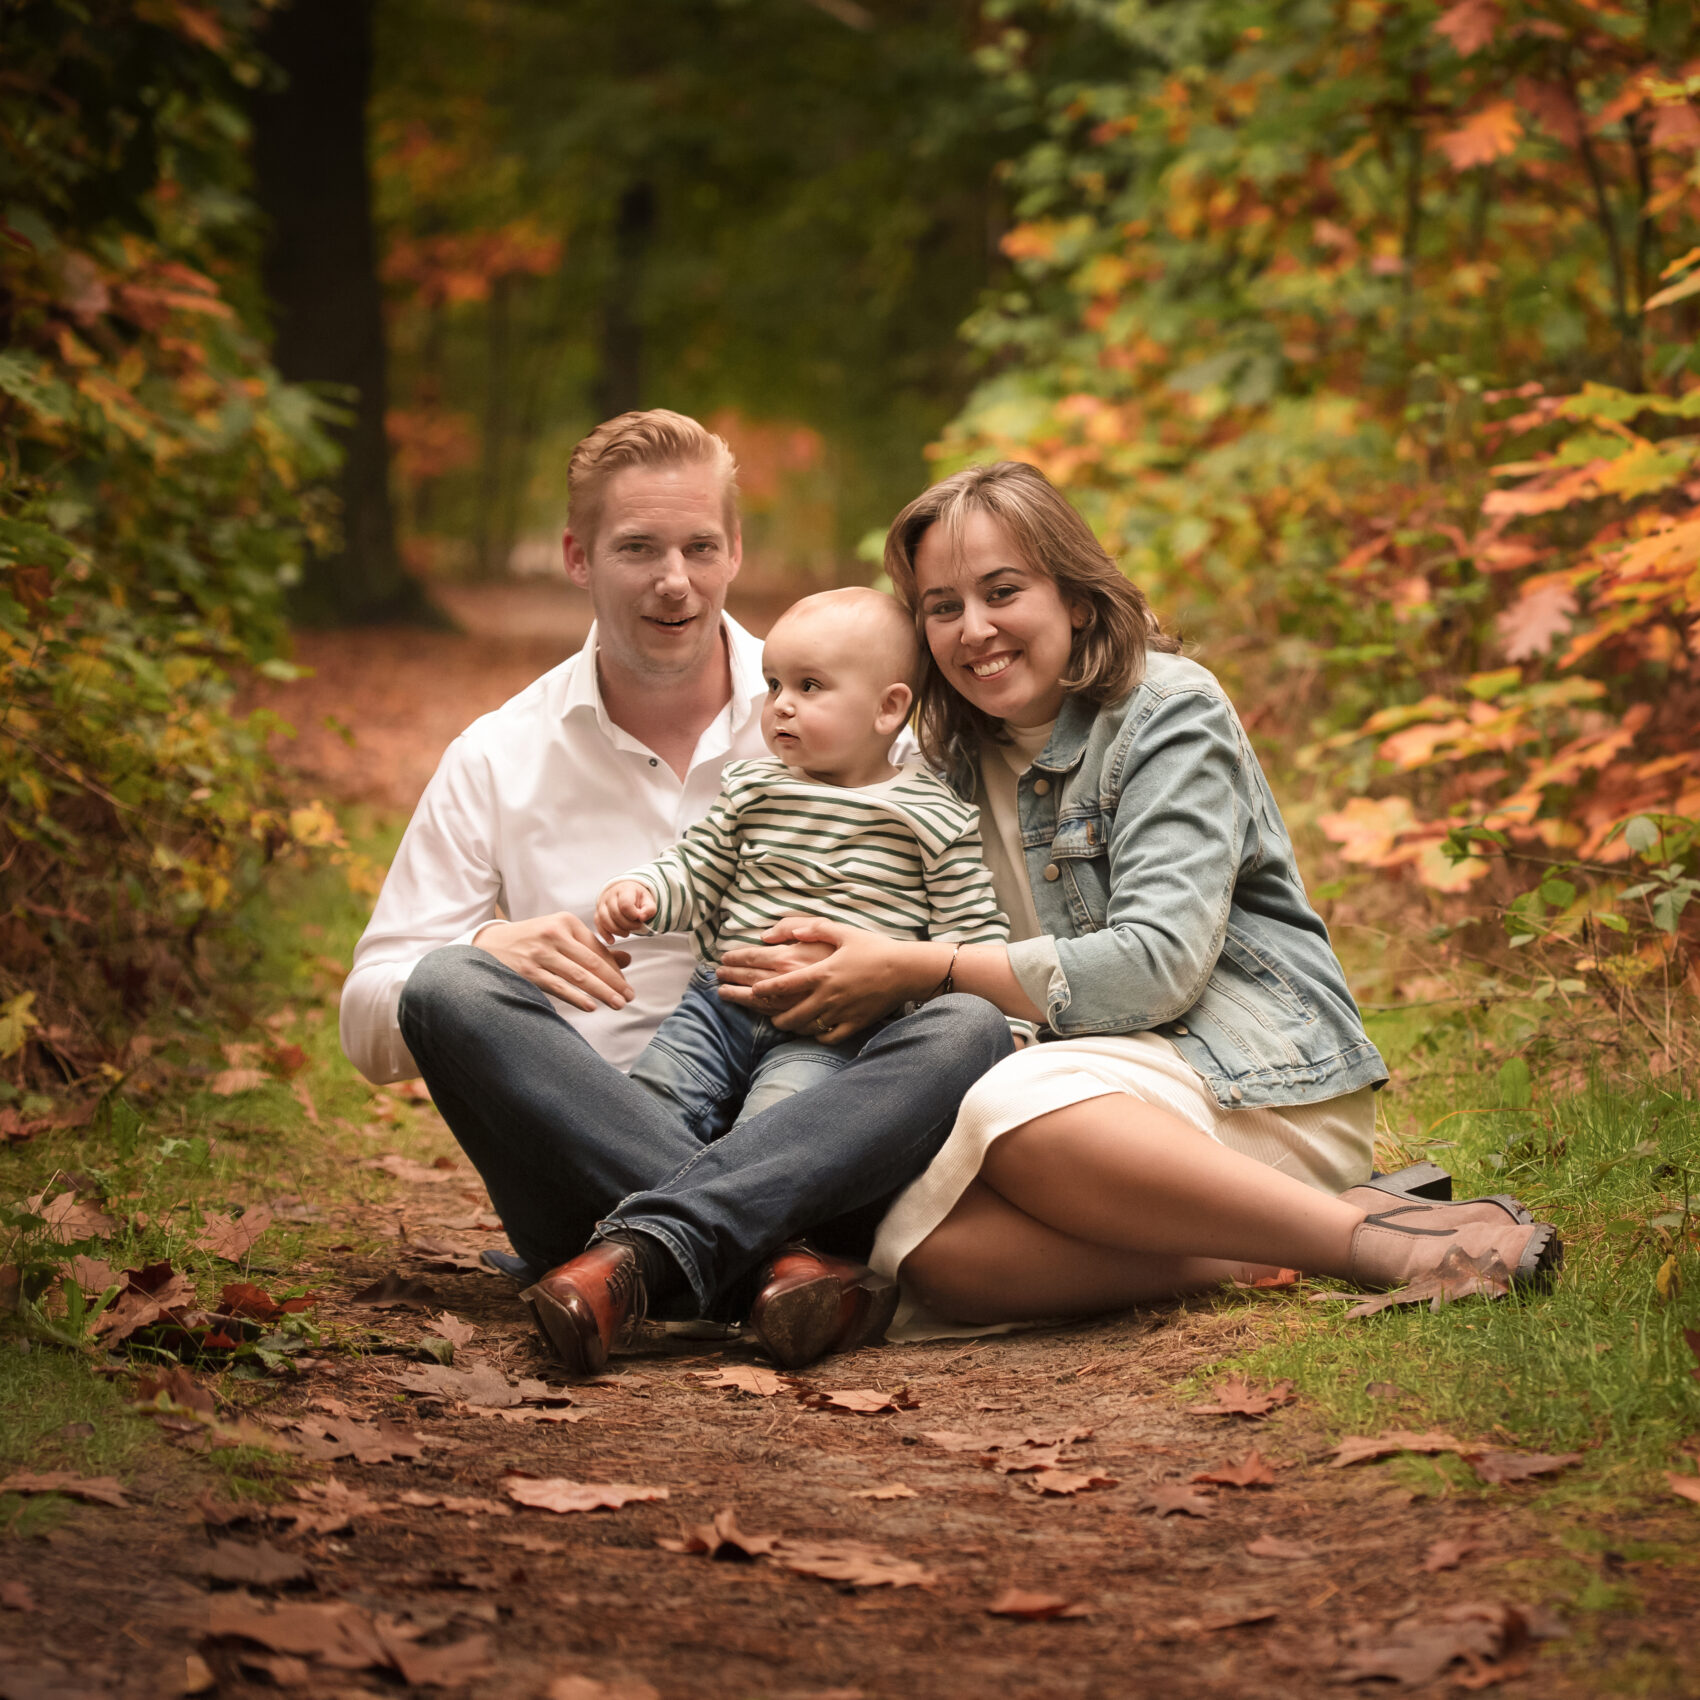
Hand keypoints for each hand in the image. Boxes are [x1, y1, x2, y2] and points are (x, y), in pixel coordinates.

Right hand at [474, 911, 632, 1011]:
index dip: (615, 969)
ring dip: (601, 991)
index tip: (626, 985)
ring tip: (617, 1003)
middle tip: (629, 997)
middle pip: (592, 962)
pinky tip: (591, 1006)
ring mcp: (540, 953)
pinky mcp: (528, 971)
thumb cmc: (532, 940)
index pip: (597, 948)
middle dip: (614, 981)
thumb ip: (591, 947)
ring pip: (579, 976)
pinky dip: (577, 997)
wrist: (490, 945)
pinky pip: (559, 987)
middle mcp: (553, 934)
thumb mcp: (560, 935)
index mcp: (564, 922)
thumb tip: (626, 961)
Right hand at [595, 880, 655, 939]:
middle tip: (636, 927)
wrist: (625, 893)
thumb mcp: (648, 901)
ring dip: (617, 931)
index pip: (625, 904)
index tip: (639, 918)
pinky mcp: (598, 913)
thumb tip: (642, 918)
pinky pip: (598, 925)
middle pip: (615, 914)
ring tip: (626, 933)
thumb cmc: (637, 898)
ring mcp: (602, 904)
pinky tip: (612, 940)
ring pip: (604, 920)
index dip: (633, 915)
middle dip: (628, 925)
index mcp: (625, 889)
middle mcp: (610, 895)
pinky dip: (605, 934)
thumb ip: (649, 909)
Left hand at [717, 917, 941, 1045]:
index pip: (782, 985)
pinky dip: (819, 1035)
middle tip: (769, 1015)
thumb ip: (813, 928)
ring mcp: (840, 1012)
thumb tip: (789, 931)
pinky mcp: (854, 1023)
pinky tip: (815, 1031)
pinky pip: (830, 1036)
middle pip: (790, 1014)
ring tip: (786, 1024)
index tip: (754, 991)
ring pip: (807, 1028)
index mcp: (820, 972)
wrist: (906, 970)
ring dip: (793, 1027)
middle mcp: (827, 996)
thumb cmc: (875, 947)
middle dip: (775, 1016)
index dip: (763, 990)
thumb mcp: (843, 931)